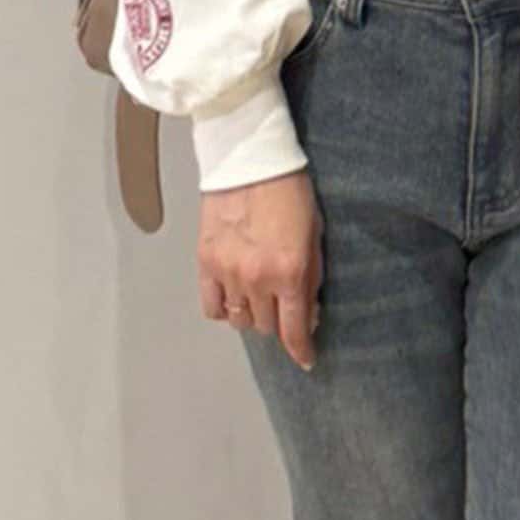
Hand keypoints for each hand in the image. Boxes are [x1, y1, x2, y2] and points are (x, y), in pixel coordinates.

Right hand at [198, 169, 323, 370]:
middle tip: (283, 305)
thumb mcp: (314, 235)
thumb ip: (311, 278)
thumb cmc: (291, 192)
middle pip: (266, 326)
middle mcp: (256, 279)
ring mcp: (227, 272)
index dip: (300, 350)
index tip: (305, 359)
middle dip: (278, 321)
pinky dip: (224, 308)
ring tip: (259, 297)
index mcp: (289, 272)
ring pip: (239, 319)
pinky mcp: (205, 261)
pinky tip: (233, 296)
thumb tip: (307, 313)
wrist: (250, 159)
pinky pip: (211, 306)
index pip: (292, 329)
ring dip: (252, 314)